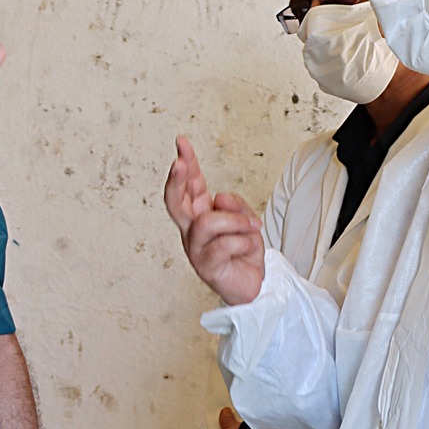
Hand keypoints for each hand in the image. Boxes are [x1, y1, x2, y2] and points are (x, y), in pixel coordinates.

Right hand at [163, 136, 264, 304]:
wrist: (254, 286)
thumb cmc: (245, 253)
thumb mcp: (247, 220)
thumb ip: (235, 206)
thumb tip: (219, 198)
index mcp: (200, 215)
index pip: (189, 185)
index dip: (186, 163)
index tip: (181, 142)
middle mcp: (192, 230)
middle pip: (175, 202)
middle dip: (177, 180)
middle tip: (179, 162)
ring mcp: (195, 249)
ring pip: (208, 222)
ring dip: (236, 221)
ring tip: (252, 227)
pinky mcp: (205, 266)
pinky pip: (225, 244)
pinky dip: (244, 242)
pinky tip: (249, 247)